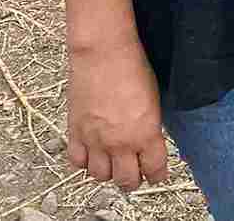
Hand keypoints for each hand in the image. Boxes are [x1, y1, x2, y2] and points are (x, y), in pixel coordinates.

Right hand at [66, 35, 168, 191]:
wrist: (104, 52)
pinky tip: (91, 151)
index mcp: (146, 133)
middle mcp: (120, 143)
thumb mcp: (154, 98)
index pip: (155, 170)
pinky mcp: (75, 133)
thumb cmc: (133, 66)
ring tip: (113, 160)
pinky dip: (84, 161)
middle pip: (126, 181)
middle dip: (133, 179)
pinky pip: (77, 162)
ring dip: (108, 171)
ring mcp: (95, 140)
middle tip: (135, 170)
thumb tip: (148, 141)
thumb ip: (150, 126)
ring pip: (101, 176)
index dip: (158, 173)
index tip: (157, 172)